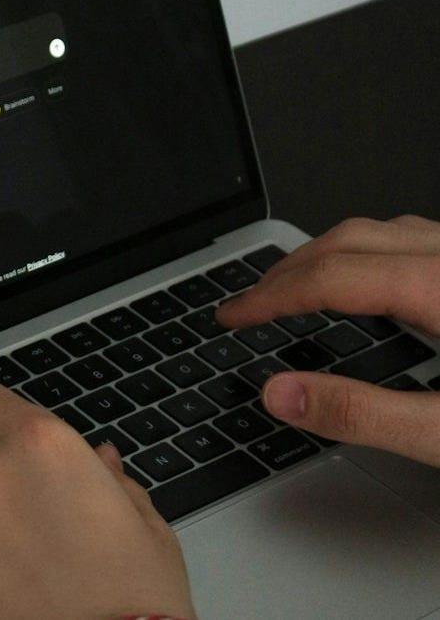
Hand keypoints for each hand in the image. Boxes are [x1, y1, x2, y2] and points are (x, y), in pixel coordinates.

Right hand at [217, 215, 439, 465]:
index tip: (234, 316)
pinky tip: (368, 286)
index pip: (331, 276)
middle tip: (250, 304)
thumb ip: (365, 414)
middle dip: (289, 270)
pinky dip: (368, 257)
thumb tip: (281, 394)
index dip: (272, 296)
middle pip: (350, 240)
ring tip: (294, 288)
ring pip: (382, 232)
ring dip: (328, 256)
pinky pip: (413, 242)